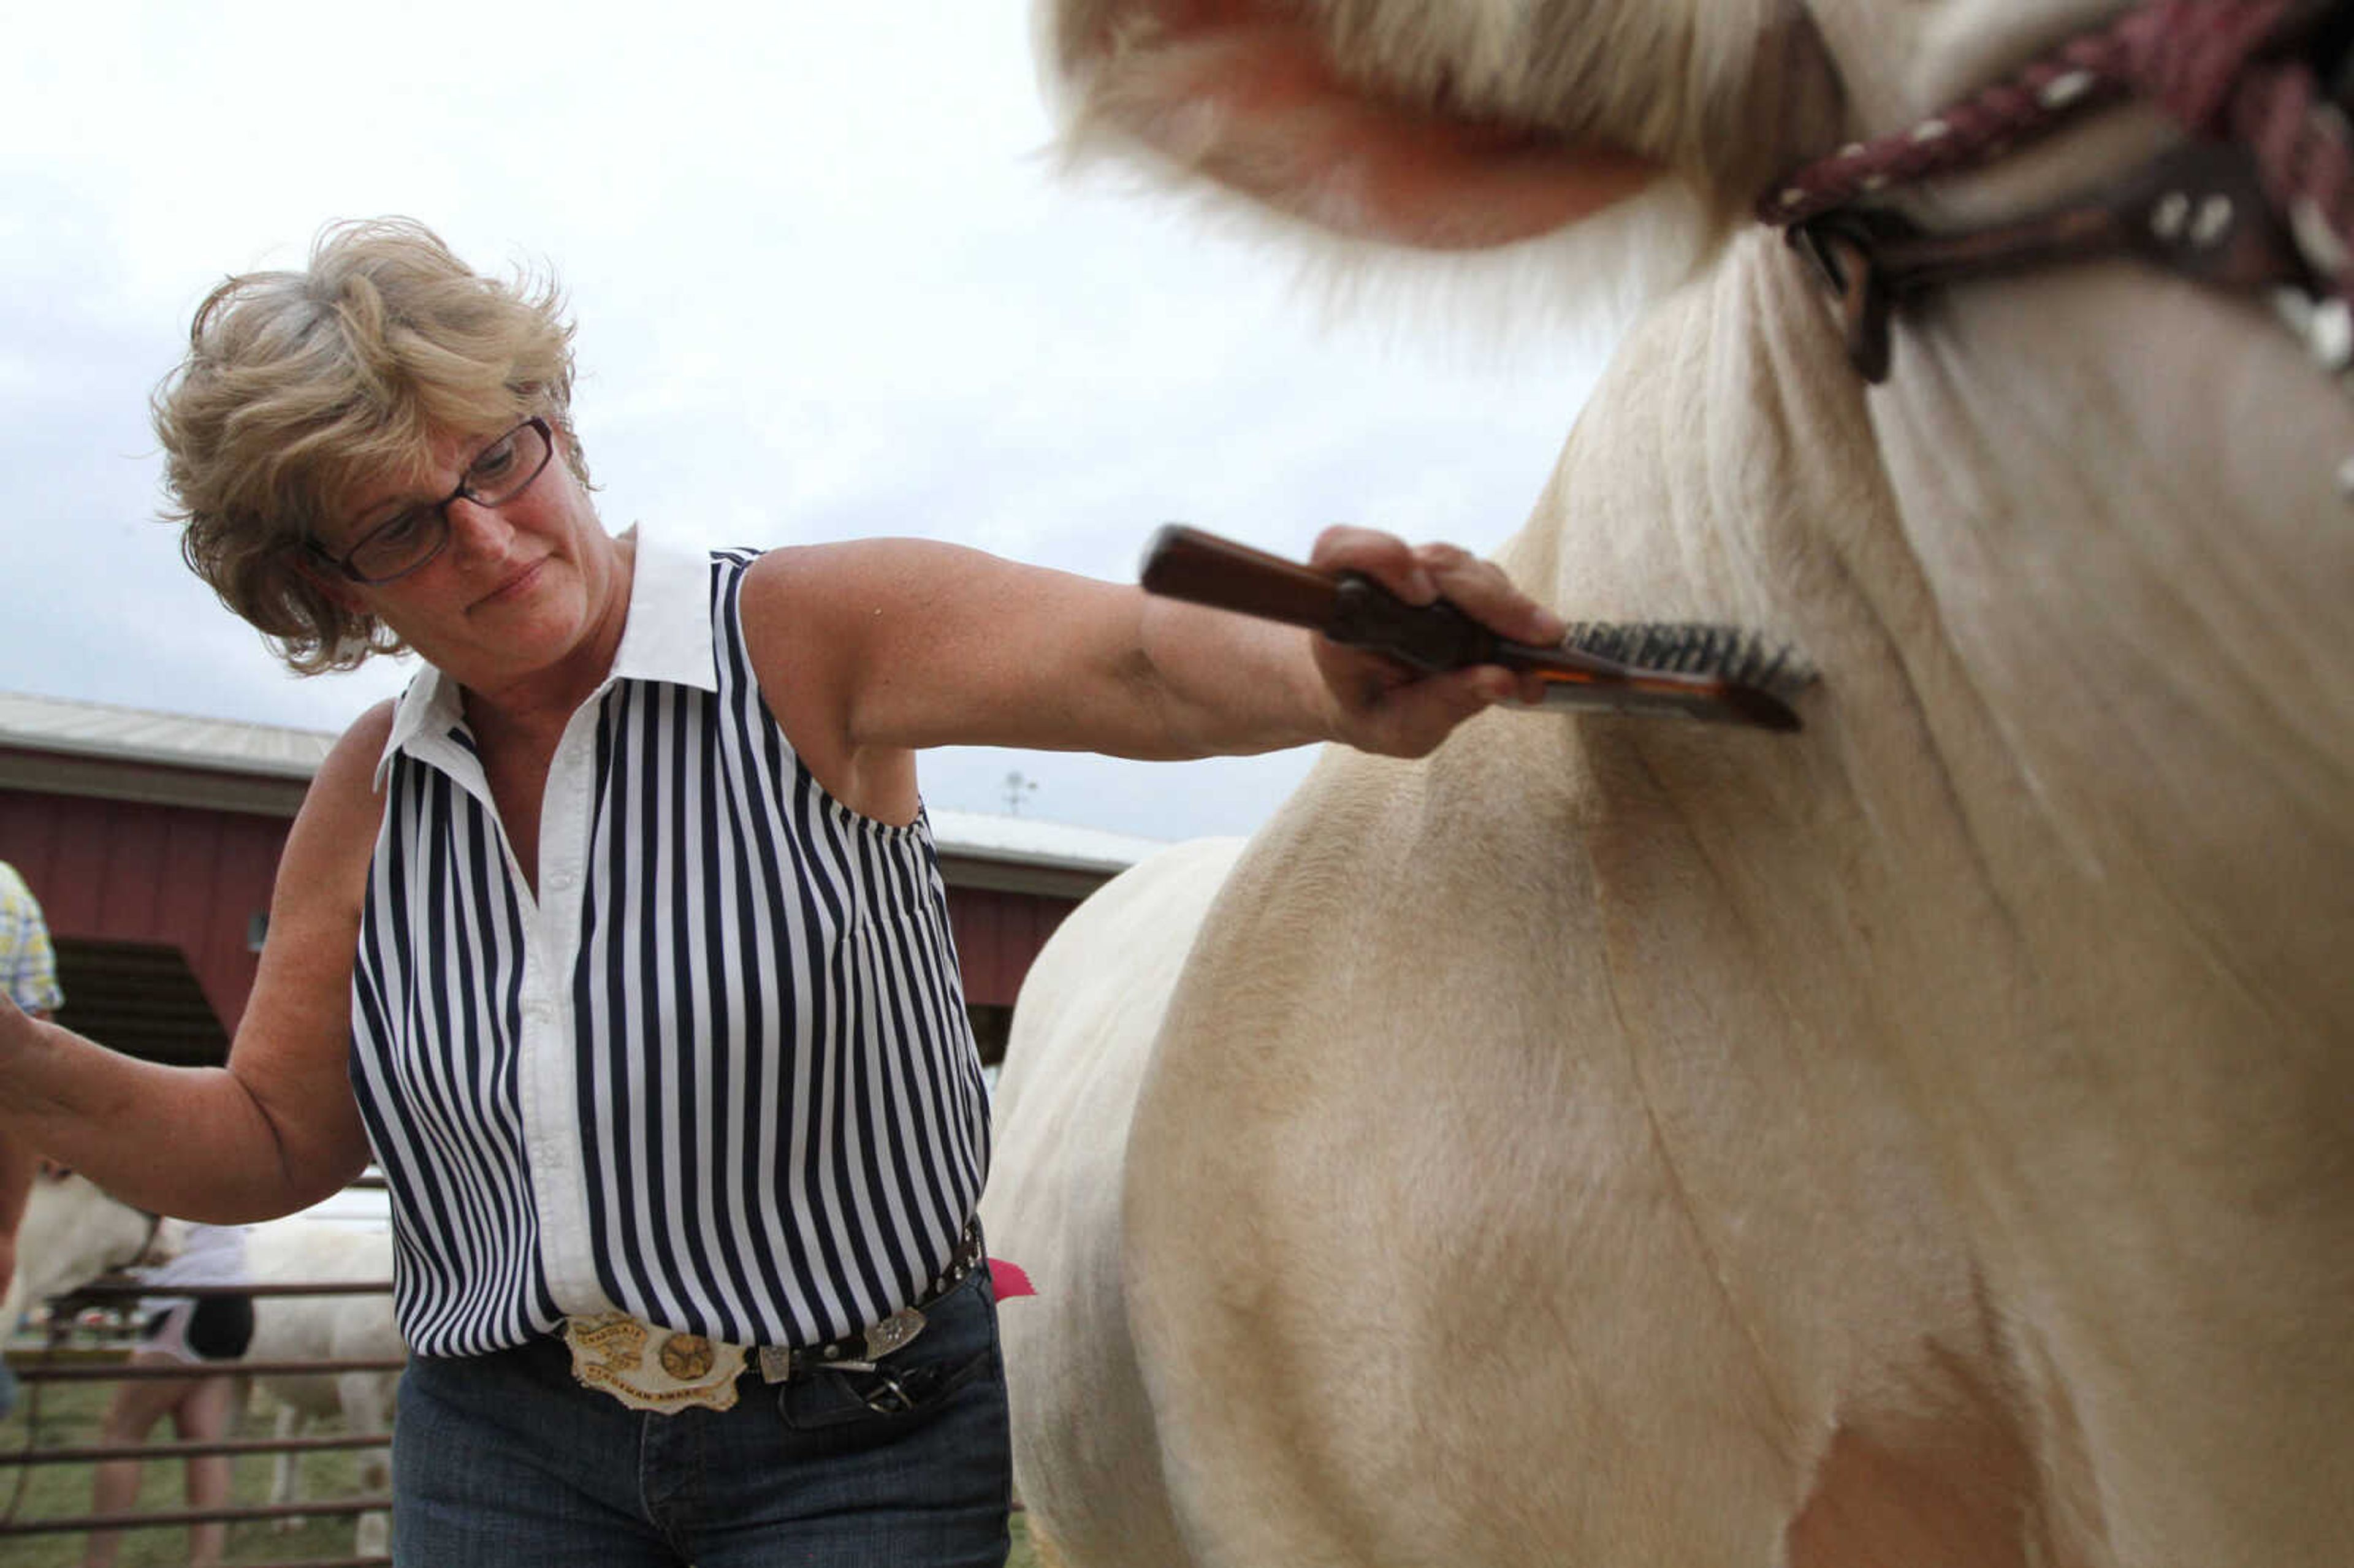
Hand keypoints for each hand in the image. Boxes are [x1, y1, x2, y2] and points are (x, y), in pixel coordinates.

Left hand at [1302, 525, 1563, 756]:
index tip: (1422, 595)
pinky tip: (1530, 637)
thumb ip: (1441, 706)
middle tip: (1536, 635)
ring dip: (1505, 604)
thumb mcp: (1396, 727)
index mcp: (1338, 607)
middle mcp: (1375, 575)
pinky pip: (1483, 576)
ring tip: (1539, 642)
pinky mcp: (1446, 571)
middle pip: (1433, 561)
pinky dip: (1510, 606)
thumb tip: (1503, 680)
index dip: (1383, 558)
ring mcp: (1415, 566)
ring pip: (1465, 567)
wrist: (1363, 694)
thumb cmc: (1368, 708)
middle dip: (1489, 598)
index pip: (1343, 550)